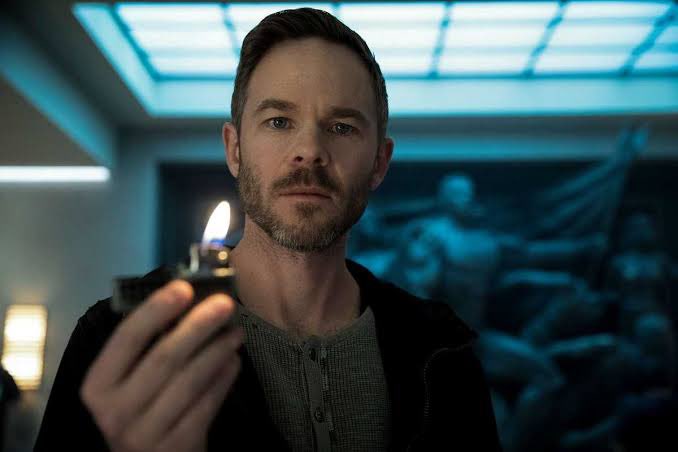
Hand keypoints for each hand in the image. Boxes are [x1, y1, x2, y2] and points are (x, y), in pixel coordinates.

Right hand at [80, 280, 243, 451]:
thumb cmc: (140, 410)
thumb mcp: (128, 383)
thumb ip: (147, 347)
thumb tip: (186, 300)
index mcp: (98, 385)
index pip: (126, 339)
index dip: (155, 310)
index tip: (183, 288)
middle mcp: (115, 411)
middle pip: (163, 358)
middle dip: (197, 326)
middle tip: (224, 304)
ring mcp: (145, 433)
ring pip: (189, 382)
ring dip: (217, 351)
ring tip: (236, 331)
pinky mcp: (176, 447)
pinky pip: (205, 405)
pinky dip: (222, 379)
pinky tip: (233, 361)